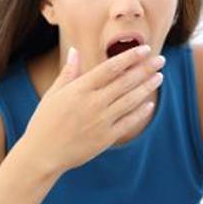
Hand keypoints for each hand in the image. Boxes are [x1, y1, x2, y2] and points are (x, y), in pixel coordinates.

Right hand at [16, 46, 164, 175]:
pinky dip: (141, 112)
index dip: (130, 57)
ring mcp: (101, 121)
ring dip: (147, 87)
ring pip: (131, 100)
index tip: (144, 49)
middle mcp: (93, 103)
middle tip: (161, 60)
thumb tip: (75, 50)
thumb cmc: (45, 121)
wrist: (42, 154)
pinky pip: (128, 122)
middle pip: (126, 82)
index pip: (111, 67)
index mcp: (80, 89)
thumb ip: (69, 72)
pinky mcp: (106, 138)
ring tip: (159, 77)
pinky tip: (149, 104)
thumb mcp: (53, 94)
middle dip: (145, 69)